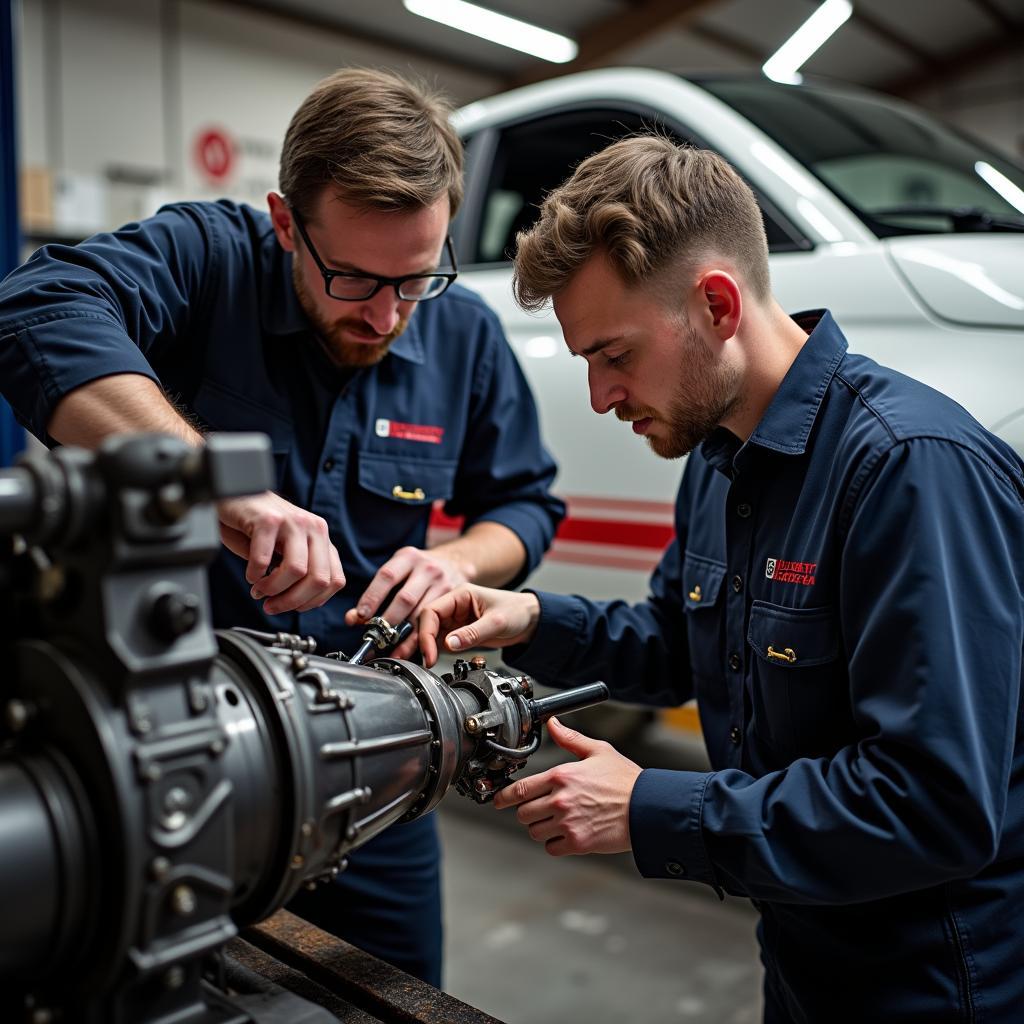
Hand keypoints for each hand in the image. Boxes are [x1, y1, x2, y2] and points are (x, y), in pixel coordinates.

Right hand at [217, 491, 344, 614]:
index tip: (292, 607)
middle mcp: (314, 528)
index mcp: (322, 538)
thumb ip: (299, 572)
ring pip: (296, 571)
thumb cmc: (258, 526)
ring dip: (273, 589)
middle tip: (272, 605)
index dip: (313, 601)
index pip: (335, 580)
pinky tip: (250, 574)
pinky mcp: (268, 519)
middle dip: (293, 601)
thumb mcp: (286, 550)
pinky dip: (254, 575)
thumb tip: (297, 602)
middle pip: (319, 579)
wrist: (234, 494)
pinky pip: (264, 559)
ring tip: (259, 589)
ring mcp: (293, 521)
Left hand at [344, 547, 472, 658]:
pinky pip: (436, 622)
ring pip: (422, 614)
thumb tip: (352, 618)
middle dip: (389, 621)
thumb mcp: (398, 572)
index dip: (372, 597)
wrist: (455, 562)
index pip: (387, 576)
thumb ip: (375, 594)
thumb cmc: (419, 570)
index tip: (362, 615)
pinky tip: (412, 648)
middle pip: (405, 598)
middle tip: (377, 636)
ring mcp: (443, 583)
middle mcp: (427, 568)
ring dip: (405, 635)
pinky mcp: (453, 599)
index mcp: (408, 557)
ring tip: (392, 649)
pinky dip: (421, 638)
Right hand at [417, 584, 540, 667]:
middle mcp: (453, 607)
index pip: (432, 611)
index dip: (426, 633)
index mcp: (460, 595)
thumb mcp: (497, 622)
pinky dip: (431, 651)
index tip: (429, 653)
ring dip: (422, 648)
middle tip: (415, 660)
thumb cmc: (516, 611)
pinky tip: (427, 661)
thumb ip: (473, 633)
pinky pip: (439, 642)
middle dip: (419, 642)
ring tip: (415, 663)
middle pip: (426, 622)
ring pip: (429, 633)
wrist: (529, 620)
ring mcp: (454, 620)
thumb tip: (449, 644)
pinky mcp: (457, 633)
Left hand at [493, 717, 641, 855]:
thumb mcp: (598, 751)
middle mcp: (560, 800)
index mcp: (561, 776)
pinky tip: (566, 834)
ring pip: (535, 832)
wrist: (647, 807)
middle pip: (523, 813)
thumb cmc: (626, 780)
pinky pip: (551, 848)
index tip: (499, 800)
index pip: (520, 790)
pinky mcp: (577, 843)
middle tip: (540, 809)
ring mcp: (567, 823)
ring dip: (541, 828)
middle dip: (528, 811)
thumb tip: (553, 724)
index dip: (505, 797)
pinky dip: (555, 843)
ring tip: (556, 821)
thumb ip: (570, 739)